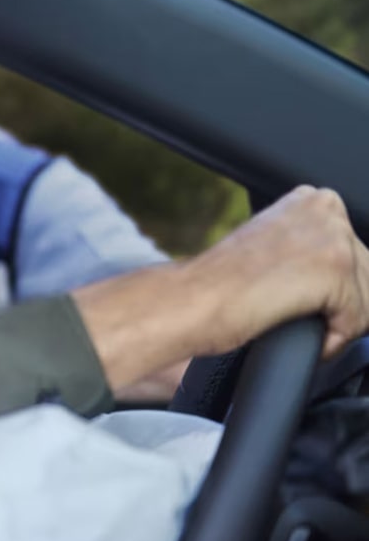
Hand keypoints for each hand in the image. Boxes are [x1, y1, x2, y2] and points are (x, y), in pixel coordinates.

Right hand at [75, 186, 368, 392]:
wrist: (190, 301)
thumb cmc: (218, 286)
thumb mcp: (272, 247)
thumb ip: (306, 247)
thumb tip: (329, 276)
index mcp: (311, 199)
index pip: (356, 253)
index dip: (334, 288)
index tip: (302, 299)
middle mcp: (326, 210)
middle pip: (367, 275)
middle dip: (342, 306)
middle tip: (296, 315)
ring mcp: (332, 237)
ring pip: (368, 299)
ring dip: (339, 325)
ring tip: (297, 326)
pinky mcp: (334, 270)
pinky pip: (358, 321)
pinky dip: (333, 341)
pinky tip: (303, 336)